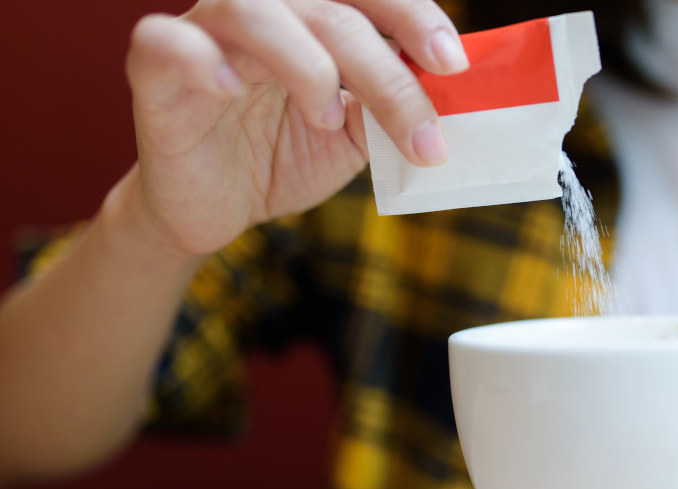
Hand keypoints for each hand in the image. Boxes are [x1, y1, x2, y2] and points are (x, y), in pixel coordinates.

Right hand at [121, 0, 467, 258]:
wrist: (215, 208)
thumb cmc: (283, 155)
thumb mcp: (354, 137)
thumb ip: (387, 109)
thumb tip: (446, 96)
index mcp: (312, 18)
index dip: (412, 15)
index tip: (453, 63)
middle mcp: (262, 12)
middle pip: (327, 10)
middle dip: (385, 73)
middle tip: (421, 133)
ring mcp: (205, 34)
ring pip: (253, 11)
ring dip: (306, 65)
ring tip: (327, 119)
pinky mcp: (154, 71)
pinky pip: (163, 40)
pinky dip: (199, 58)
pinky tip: (228, 89)